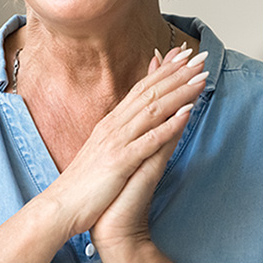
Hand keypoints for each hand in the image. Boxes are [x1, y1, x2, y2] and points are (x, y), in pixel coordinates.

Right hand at [40, 46, 207, 246]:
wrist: (61, 207)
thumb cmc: (85, 184)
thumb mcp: (104, 151)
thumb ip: (122, 131)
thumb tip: (135, 118)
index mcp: (111, 123)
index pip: (141, 88)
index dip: (164, 70)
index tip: (184, 55)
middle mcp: (114, 126)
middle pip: (150, 92)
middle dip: (177, 73)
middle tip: (200, 57)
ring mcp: (116, 142)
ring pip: (153, 109)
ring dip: (179, 92)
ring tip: (201, 78)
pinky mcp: (120, 161)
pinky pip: (149, 140)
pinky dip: (169, 124)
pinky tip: (187, 113)